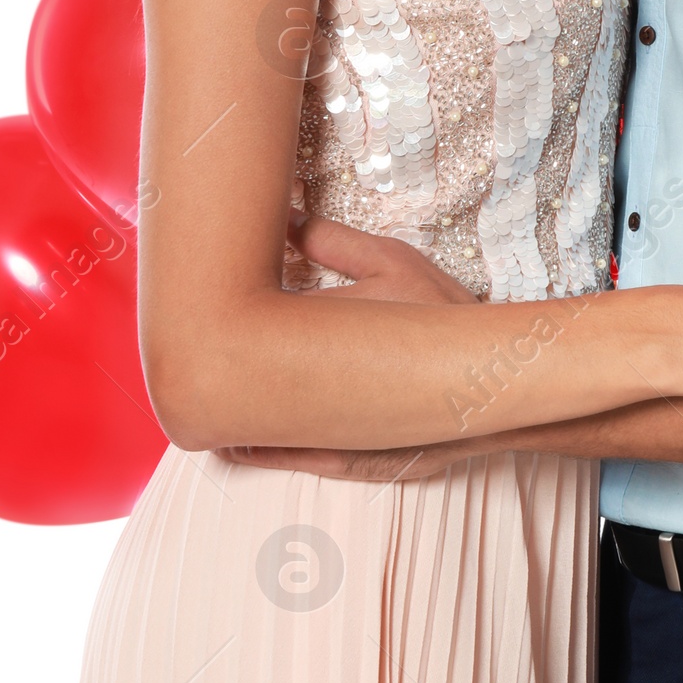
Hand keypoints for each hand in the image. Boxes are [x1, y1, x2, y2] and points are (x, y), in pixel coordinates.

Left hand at [214, 218, 477, 474]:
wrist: (500, 382)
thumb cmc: (444, 316)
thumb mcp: (391, 264)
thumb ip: (333, 241)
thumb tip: (282, 218)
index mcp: (320, 350)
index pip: (248, 344)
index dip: (214, 332)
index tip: (188, 321)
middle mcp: (321, 403)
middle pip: (242, 401)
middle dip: (215, 383)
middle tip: (182, 363)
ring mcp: (335, 442)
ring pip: (261, 439)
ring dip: (237, 419)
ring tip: (206, 401)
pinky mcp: (352, 464)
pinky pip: (293, 460)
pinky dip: (265, 446)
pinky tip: (243, 439)